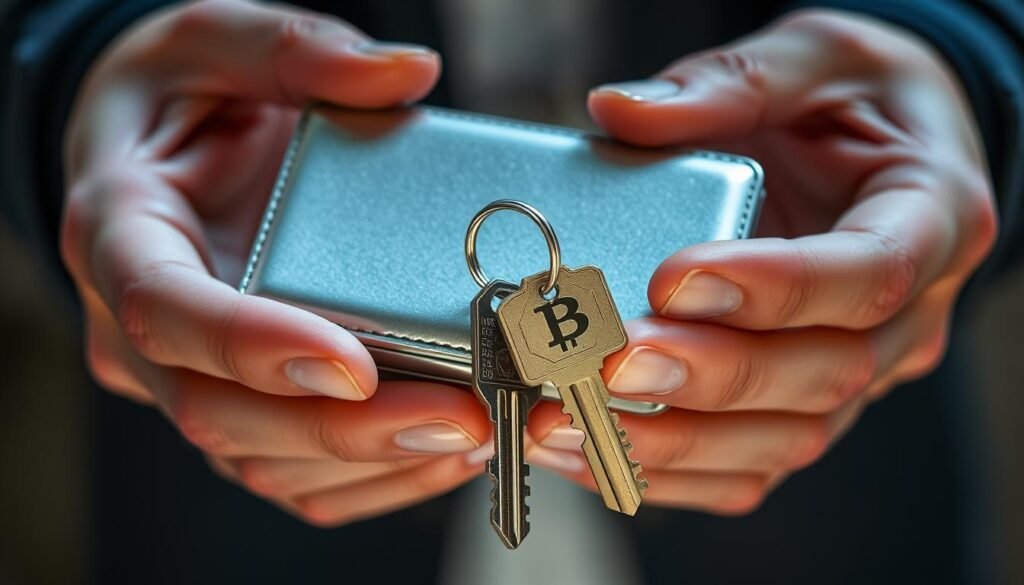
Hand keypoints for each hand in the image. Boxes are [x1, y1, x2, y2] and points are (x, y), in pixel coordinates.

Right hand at [61, 0, 490, 526]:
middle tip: (462, 414)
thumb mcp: (213, 40)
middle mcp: (144, 331)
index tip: (350, 364)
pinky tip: (448, 450)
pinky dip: (373, 476)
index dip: (251, 347)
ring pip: (265, 461)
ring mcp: (191, 379)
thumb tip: (407, 73)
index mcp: (122, 236)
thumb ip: (296, 49)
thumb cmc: (178, 99)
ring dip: (376, 462)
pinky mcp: (240, 406)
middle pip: (225, 415)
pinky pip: (295, 475)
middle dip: (347, 430)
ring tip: (483, 432)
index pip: (166, 312)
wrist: (161, 154)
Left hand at [527, 9, 996, 513]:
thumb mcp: (811, 58)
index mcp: (928, 218)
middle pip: (825, 375)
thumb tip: (619, 113)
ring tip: (572, 418)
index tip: (674, 278)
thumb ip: (726, 85)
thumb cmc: (855, 100)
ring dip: (675, 441)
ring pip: (784, 440)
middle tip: (611, 359)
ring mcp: (855, 370)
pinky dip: (671, 471)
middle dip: (710, 376)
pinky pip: (749, 467)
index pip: (867, 273)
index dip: (775, 288)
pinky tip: (590, 447)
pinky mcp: (801, 404)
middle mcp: (904, 315)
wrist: (884, 146)